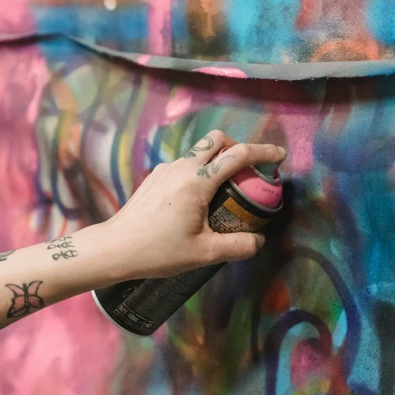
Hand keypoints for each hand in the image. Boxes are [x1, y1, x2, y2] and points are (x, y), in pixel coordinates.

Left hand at [102, 130, 286, 279]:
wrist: (115, 248)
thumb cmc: (158, 251)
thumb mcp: (204, 253)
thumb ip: (238, 246)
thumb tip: (259, 240)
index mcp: (196, 182)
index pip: (238, 155)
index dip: (263, 152)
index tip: (279, 156)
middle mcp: (181, 168)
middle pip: (217, 140)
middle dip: (238, 147)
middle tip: (250, 171)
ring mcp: (165, 170)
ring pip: (199, 150)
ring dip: (218, 159)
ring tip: (226, 188)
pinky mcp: (155, 177)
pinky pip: (185, 163)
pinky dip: (200, 170)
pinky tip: (200, 198)